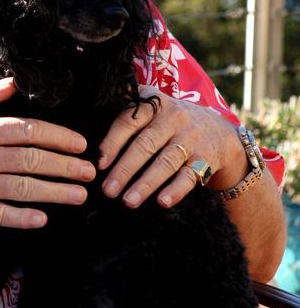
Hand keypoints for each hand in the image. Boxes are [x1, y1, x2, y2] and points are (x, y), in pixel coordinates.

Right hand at [0, 77, 93, 228]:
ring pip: (22, 188)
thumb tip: (15, 82)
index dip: (56, 136)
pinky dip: (23, 217)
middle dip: (65, 166)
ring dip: (55, 192)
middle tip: (90, 171)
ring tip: (80, 195)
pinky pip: (1, 214)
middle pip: (31, 160)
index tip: (80, 143)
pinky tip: (44, 218)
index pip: (26, 130)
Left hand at [98, 85, 243, 208]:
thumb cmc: (171, 123)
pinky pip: (190, 176)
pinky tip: (162, 202)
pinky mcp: (207, 158)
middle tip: (107, 190)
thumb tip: (88, 127)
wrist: (220, 132)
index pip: (129, 120)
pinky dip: (176, 190)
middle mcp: (173, 118)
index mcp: (154, 104)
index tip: (99, 163)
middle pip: (145, 144)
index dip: (113, 142)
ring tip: (128, 201)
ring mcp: (191, 138)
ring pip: (166, 162)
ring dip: (146, 183)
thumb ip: (127, 111)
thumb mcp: (154, 108)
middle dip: (125, 169)